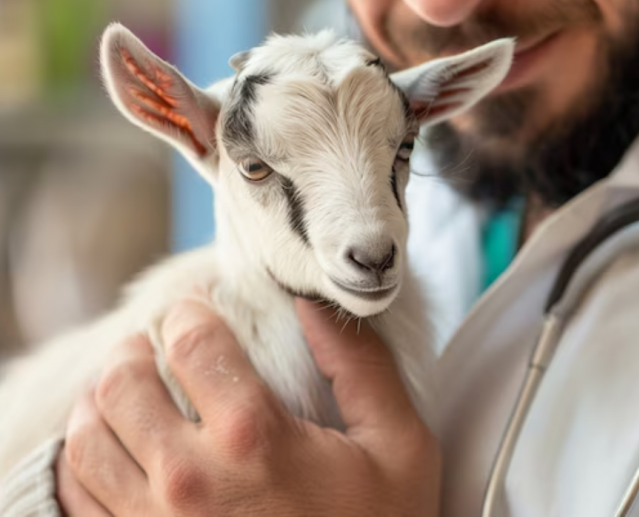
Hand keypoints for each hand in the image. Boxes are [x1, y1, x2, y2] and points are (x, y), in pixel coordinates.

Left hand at [56, 299, 440, 515]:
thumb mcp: (398, 447)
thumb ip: (361, 367)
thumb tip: (314, 303)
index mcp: (254, 439)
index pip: (192, 342)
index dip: (189, 311)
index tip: (195, 307)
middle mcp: (190, 480)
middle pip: (122, 384)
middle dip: (134, 350)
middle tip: (152, 343)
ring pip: (86, 437)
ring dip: (101, 398)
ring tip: (125, 387)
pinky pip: (78, 496)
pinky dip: (83, 457)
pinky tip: (111, 444)